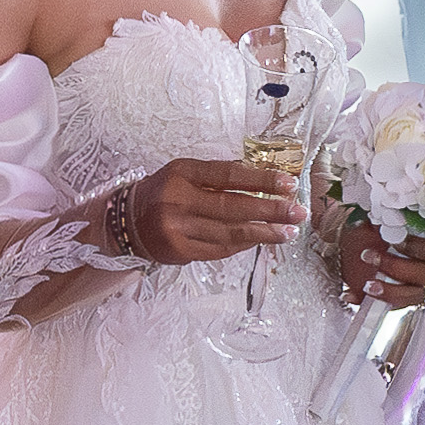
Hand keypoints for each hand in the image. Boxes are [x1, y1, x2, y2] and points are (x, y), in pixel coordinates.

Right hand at [125, 156, 310, 265]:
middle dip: (270, 210)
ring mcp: (178, 228)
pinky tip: (261, 241)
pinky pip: (219, 249)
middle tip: (298, 212)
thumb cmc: (163, 192)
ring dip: (263, 233)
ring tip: (288, 232)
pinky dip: (243, 246)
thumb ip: (217, 176)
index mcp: (181, 173)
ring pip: (229, 232)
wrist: (126, 221)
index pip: (228, 175)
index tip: (288, 184)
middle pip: (232, 206)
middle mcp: (177, 200)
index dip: (260, 180)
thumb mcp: (184, 174)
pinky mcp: (180, 251)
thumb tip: (262, 182)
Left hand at [326, 214, 424, 308]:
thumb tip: (375, 220)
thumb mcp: (373, 224)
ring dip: (389, 290)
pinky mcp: (397, 299)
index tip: (395, 241)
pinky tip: (351, 294)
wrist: (353, 250)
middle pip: (423, 273)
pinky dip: (369, 300)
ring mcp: (413, 286)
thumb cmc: (368, 235)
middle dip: (395, 266)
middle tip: (370, 256)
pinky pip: (391, 306)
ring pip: (412, 294)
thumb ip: (379, 222)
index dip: (418, 247)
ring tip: (367, 284)